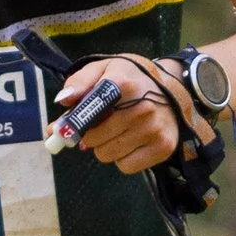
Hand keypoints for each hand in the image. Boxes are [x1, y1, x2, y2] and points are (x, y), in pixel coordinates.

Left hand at [55, 55, 199, 177]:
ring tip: (120, 130)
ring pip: (107, 155)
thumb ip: (79, 82)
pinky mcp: (163, 147)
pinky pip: (126, 166)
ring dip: (107, 147)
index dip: (73, 124)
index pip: (88, 113)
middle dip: (91, 134)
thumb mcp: (104, 68)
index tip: (61, 130)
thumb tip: (62, 101)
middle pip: (93, 140)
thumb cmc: (131, 78)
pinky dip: (124, 158)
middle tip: (101, 123)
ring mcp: (154, 129)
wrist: (174, 86)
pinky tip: (133, 140)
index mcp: (122, 85)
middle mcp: (141, 108)